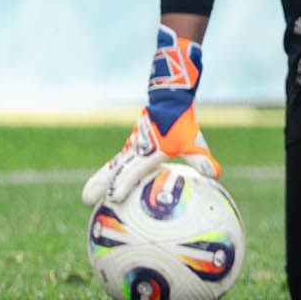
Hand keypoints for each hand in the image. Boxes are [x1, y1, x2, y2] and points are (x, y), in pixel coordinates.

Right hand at [80, 26, 220, 207]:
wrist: (168, 99)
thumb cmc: (180, 122)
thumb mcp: (192, 141)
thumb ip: (200, 159)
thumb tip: (215, 174)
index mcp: (147, 152)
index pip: (131, 171)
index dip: (121, 185)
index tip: (112, 199)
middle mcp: (134, 150)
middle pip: (113, 171)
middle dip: (99, 185)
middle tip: (85, 200)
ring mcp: (130, 148)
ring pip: (112, 167)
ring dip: (100, 180)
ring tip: (88, 196)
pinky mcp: (131, 147)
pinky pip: (118, 164)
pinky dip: (110, 175)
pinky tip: (108, 185)